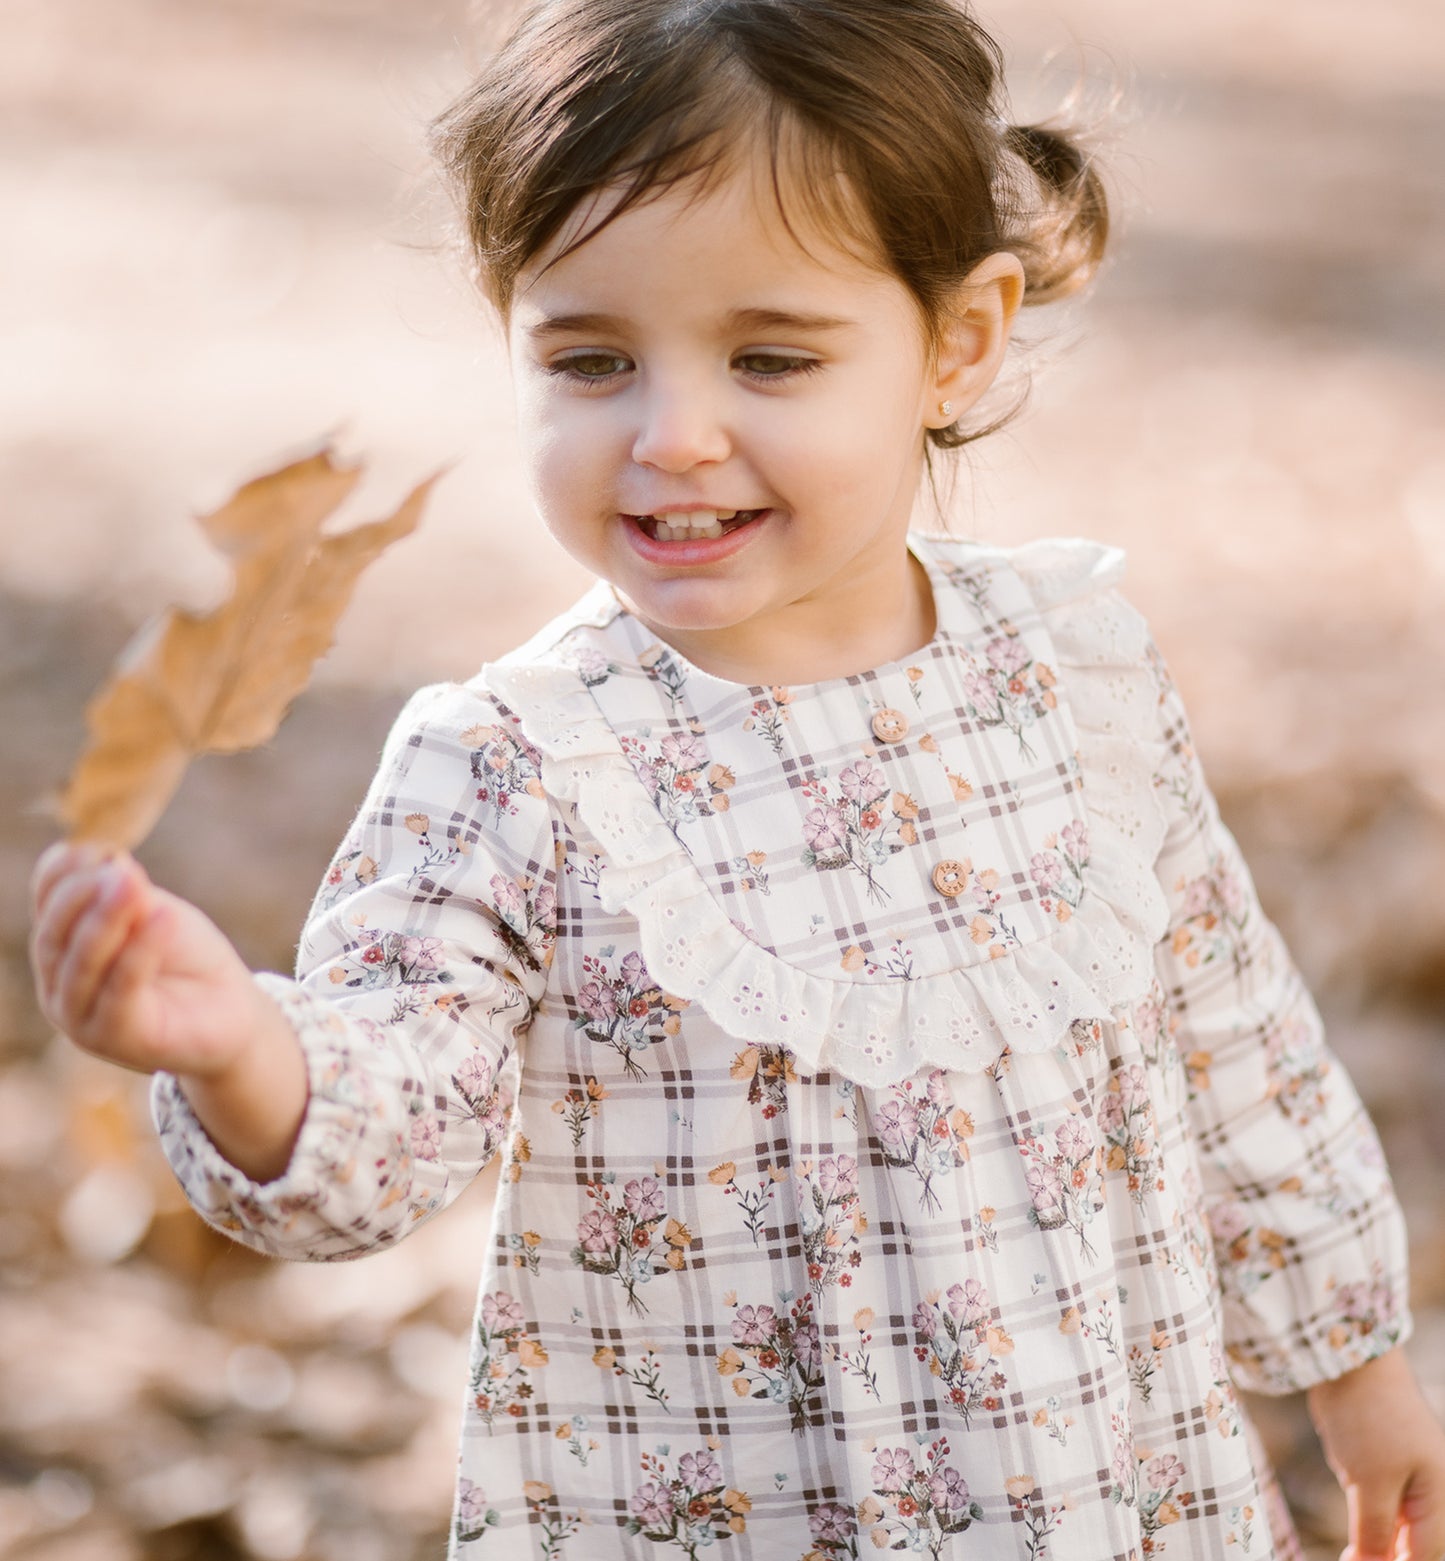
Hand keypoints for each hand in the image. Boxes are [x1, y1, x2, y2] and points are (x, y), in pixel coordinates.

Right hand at [29, 842, 308, 1180]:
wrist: (230, 1011)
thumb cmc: (188, 959)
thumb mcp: (159, 915)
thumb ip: (132, 899)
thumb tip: (112, 864)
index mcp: (60, 950)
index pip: (46, 907)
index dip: (62, 874)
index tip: (97, 848)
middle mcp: (57, 987)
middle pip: (54, 935)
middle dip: (83, 896)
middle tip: (122, 869)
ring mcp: (79, 1018)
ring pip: (82, 964)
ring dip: (107, 920)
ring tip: (133, 884)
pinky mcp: (114, 1039)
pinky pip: (122, 990)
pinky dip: (141, 951)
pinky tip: (165, 918)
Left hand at [1307, 1346, 1444, 1560]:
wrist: (1349, 1362)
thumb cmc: (1368, 1418)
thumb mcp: (1370, 1481)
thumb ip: (1375, 1529)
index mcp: (1438, 1497)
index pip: (1424, 1556)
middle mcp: (1428, 1490)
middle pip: (1413, 1545)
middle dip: (1385, 1558)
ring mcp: (1405, 1475)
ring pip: (1395, 1527)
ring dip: (1375, 1544)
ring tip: (1351, 1555)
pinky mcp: (1379, 1463)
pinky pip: (1379, 1505)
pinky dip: (1366, 1521)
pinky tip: (1353, 1535)